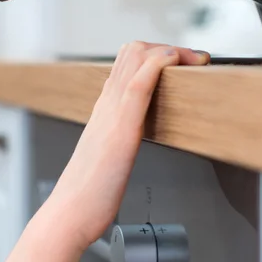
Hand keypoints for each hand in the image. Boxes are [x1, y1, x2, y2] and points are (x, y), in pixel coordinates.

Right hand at [45, 42, 209, 249]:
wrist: (68, 214)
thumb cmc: (88, 194)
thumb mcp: (105, 156)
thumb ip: (115, 141)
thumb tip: (127, 142)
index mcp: (104, 111)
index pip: (127, 65)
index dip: (156, 54)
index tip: (181, 63)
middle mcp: (106, 105)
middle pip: (133, 52)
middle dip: (168, 47)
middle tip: (192, 60)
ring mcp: (112, 113)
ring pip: (136, 58)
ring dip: (170, 50)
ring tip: (193, 59)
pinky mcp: (121, 128)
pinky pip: (139, 84)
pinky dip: (159, 64)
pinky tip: (174, 62)